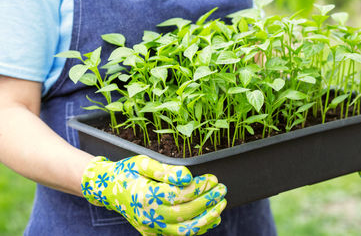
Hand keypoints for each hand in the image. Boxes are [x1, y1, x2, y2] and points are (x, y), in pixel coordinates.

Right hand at [81, 155, 226, 235]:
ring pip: (185, 230)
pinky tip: (210, 219)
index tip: (213, 178)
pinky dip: (197, 229)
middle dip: (209, 201)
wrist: (108, 189)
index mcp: (146, 196)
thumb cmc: (126, 172)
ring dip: (207, 218)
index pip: (181, 194)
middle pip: (186, 212)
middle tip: (222, 190)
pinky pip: (179, 235)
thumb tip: (188, 177)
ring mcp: (151, 227)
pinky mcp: (153, 232)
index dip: (200, 187)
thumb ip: (165, 170)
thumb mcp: (142, 163)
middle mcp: (149, 215)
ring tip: (221, 205)